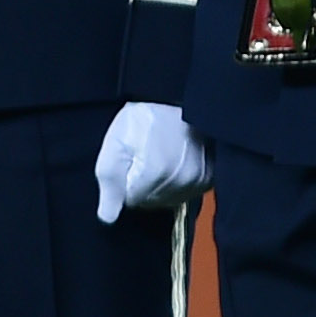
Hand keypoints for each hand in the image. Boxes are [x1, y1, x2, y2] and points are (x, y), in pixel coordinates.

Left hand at [92, 99, 208, 220]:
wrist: (177, 98)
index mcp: (156, 173)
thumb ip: (109, 181)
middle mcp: (181, 181)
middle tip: (144, 155)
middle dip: (142, 184)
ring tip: (159, 156)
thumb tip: (107, 218)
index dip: (125, 181)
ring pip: (167, 200)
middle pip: (150, 202)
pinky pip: (185, 194)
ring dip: (159, 186)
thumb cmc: (144, 117)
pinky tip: (173, 163)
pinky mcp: (208, 179)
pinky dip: (176, 184)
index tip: (130, 159)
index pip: (131, 201)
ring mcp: (198, 181)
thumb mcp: (116, 142)